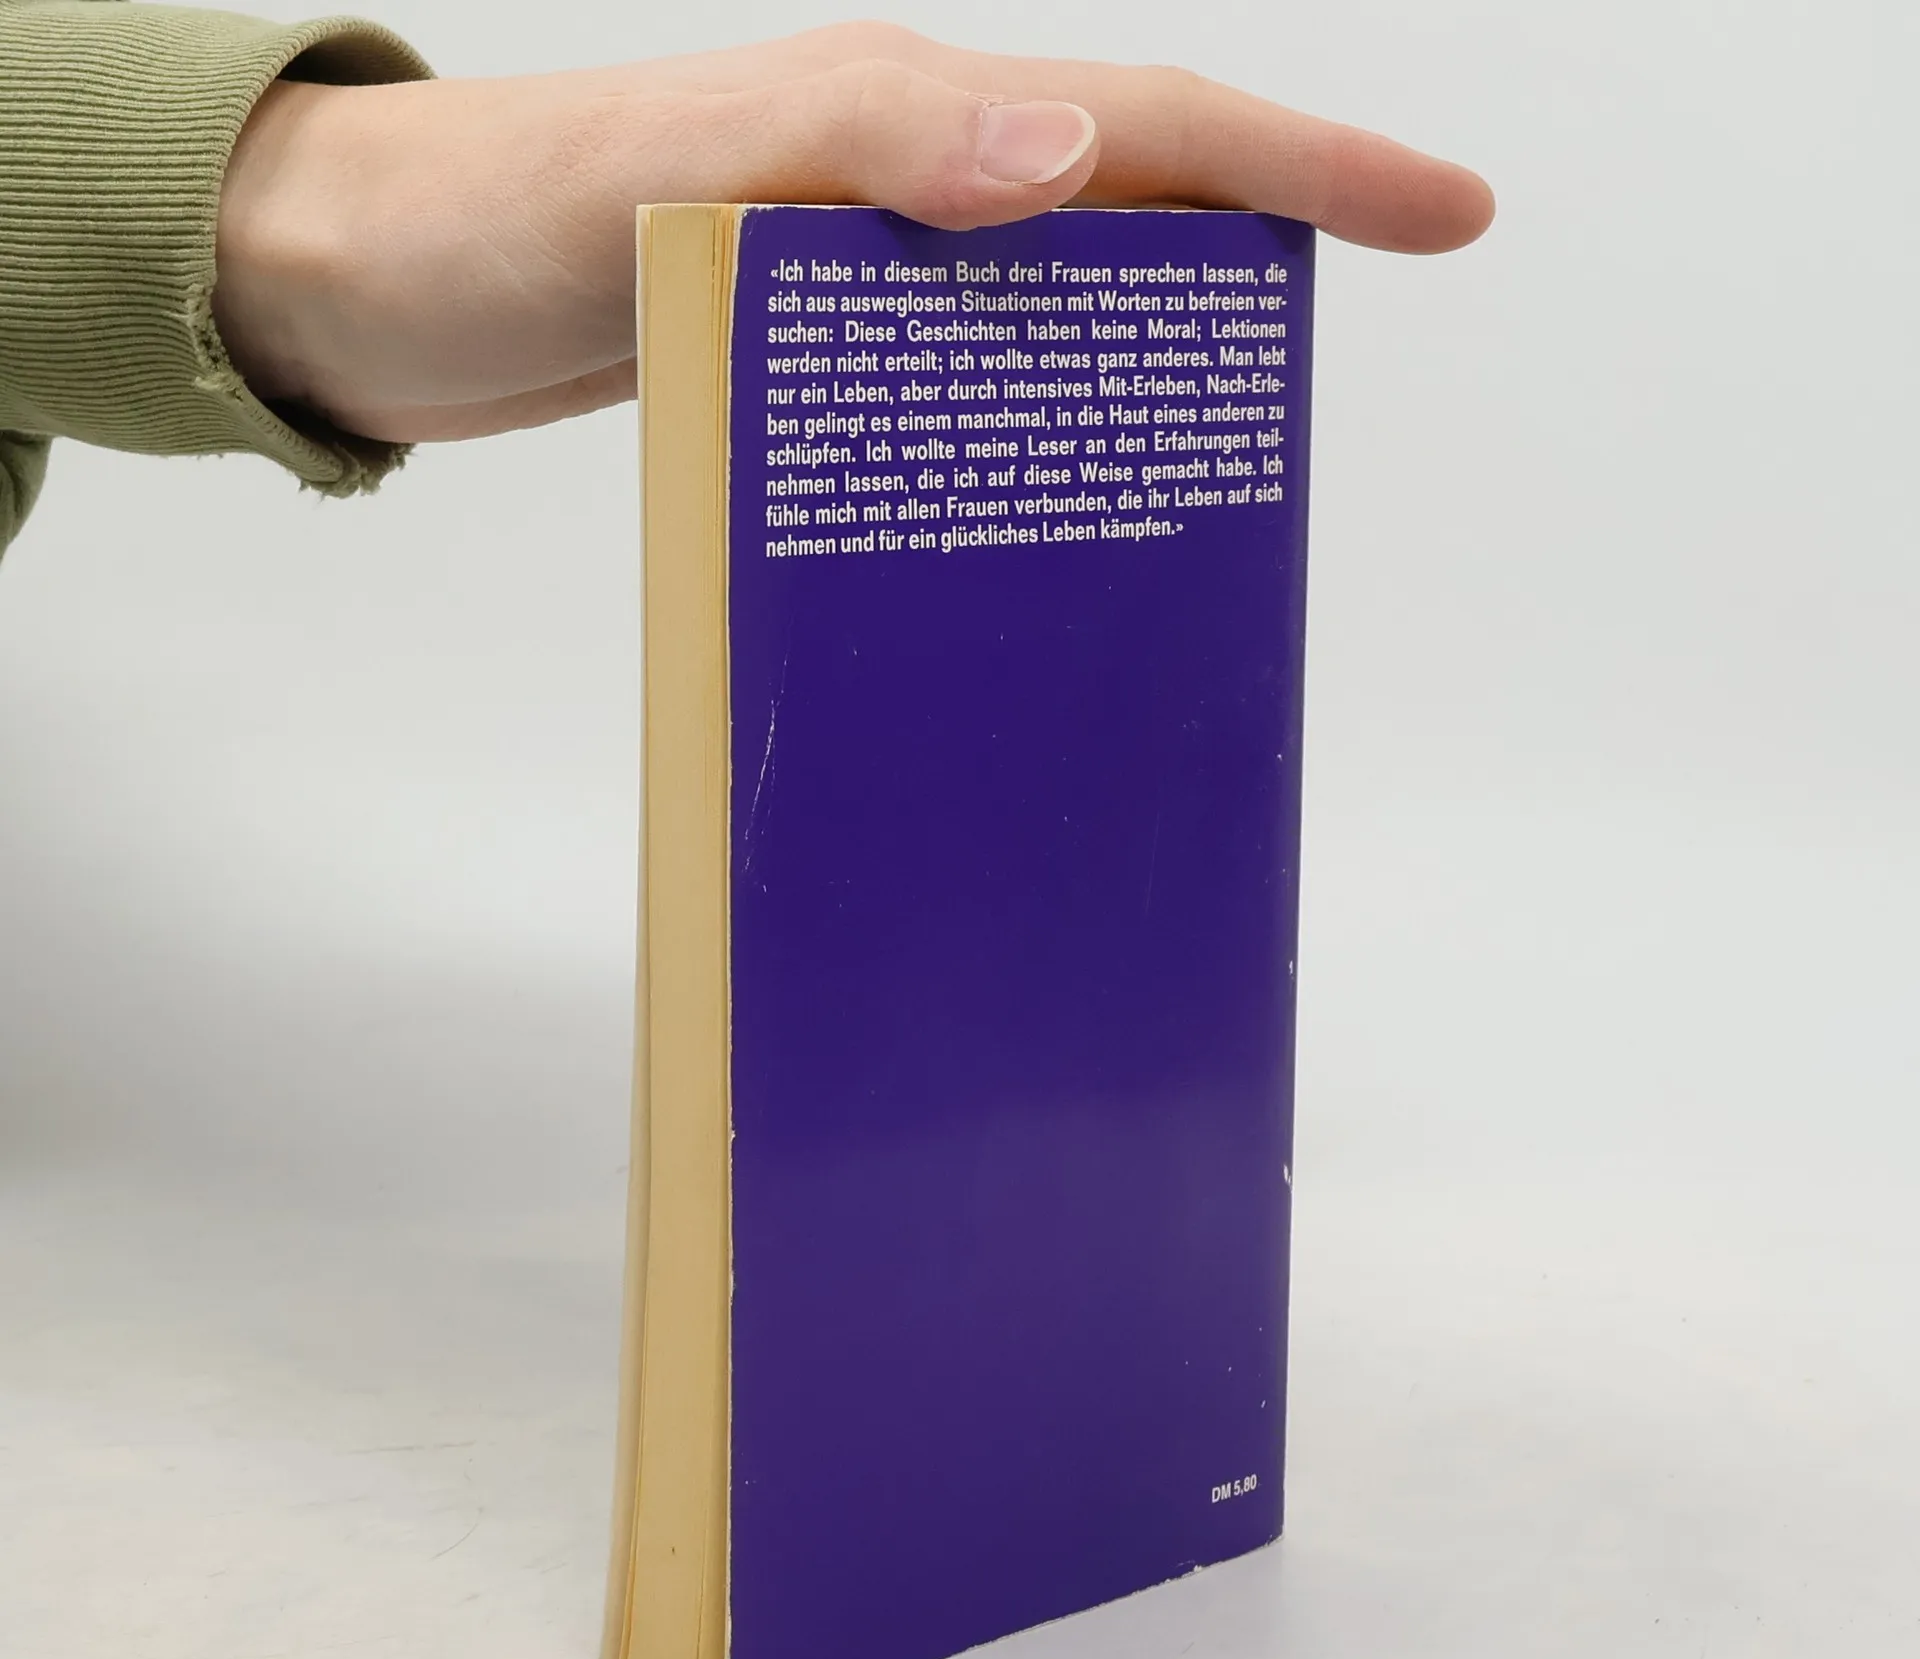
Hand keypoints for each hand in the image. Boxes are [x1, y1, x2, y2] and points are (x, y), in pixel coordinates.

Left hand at [214, 22, 1493, 444]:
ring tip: (1218, 487)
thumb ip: (860, 143)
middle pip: (1135, 218)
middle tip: (1325, 404)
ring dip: (1144, 381)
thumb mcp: (664, 170)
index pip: (1152, 122)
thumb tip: (1076, 151)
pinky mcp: (809, 357)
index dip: (1312, 168)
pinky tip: (1047, 512)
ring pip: (1055, 313)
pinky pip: (962, 385)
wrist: (361, 291)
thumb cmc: (481, 220)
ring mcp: (858, 275)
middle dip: (1261, 280)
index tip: (1447, 214)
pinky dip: (1027, 436)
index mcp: (897, 118)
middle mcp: (898, 188)